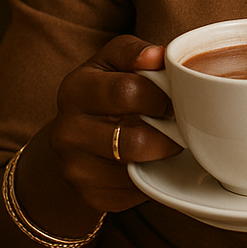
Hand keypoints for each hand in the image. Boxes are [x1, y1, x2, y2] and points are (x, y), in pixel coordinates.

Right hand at [48, 34, 183, 212]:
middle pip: (133, 138)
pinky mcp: (90, 195)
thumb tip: (159, 55)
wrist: (76, 136)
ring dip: (163, 156)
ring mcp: (75, 167)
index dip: (161, 96)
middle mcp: (66, 131)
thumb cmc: (106, 89)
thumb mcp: (114, 61)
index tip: (177, 98)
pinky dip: (152, 177)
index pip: (127, 91)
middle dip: (168, 132)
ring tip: (170, 141)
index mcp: (75, 90)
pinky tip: (152, 163)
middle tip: (181, 124)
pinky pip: (134, 190)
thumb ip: (135, 52)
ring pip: (135, 167)